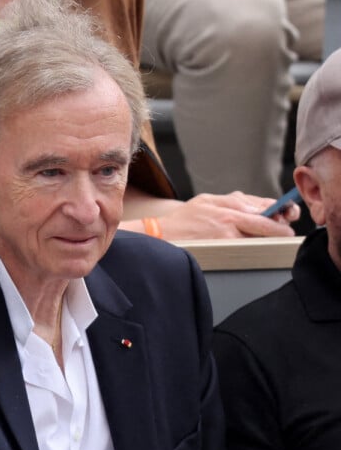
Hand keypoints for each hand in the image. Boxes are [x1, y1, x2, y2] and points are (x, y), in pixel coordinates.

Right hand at [149, 192, 297, 239]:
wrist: (161, 235)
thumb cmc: (183, 220)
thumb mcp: (207, 201)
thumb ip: (233, 202)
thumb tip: (259, 208)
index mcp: (227, 202)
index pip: (265, 205)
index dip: (280, 211)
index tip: (287, 215)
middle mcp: (230, 215)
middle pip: (267, 221)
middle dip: (280, 228)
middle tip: (284, 232)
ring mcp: (227, 231)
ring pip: (261, 234)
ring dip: (269, 238)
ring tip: (271, 241)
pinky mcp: (223, 245)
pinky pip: (248, 246)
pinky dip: (256, 247)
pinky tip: (254, 248)